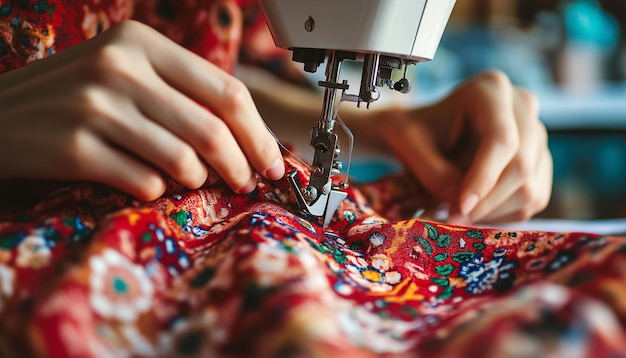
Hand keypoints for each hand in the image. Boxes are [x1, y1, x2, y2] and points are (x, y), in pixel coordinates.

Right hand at [0, 20, 283, 200]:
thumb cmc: (73, 98)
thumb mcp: (125, 73)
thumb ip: (180, 93)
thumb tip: (248, 135)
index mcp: (140, 42)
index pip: (226, 91)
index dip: (259, 133)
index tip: (273, 161)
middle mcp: (119, 67)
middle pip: (212, 129)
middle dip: (242, 165)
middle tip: (249, 183)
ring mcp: (94, 107)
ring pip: (184, 160)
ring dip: (199, 179)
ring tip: (195, 180)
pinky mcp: (75, 148)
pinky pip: (146, 182)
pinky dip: (158, 189)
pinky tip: (149, 182)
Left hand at [372, 71, 551, 223]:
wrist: (423, 136)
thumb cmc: (413, 135)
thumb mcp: (411, 149)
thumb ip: (437, 176)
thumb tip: (468, 206)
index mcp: (490, 88)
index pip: (501, 140)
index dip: (483, 179)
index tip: (459, 209)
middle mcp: (522, 106)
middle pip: (522, 165)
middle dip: (486, 202)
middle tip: (452, 220)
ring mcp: (536, 134)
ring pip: (531, 188)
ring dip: (493, 212)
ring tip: (457, 215)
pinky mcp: (540, 161)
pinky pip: (533, 200)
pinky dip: (502, 215)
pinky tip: (473, 211)